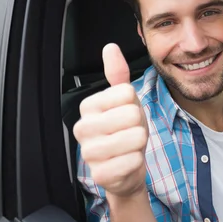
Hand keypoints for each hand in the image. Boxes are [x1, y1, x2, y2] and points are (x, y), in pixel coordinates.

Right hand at [73, 43, 148, 197]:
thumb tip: (110, 48)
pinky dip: (137, 162)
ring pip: (135, 137)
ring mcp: (89, 152)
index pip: (127, 93)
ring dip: (139, 143)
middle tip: (129, 133)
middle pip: (132, 115)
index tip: (126, 115)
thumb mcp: (125, 101)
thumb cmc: (125, 131)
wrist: (125, 168)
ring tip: (128, 147)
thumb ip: (118, 74)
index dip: (135, 104)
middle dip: (139, 125)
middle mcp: (83, 127)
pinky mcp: (99, 174)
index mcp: (88, 106)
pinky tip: (126, 163)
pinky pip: (133, 160)